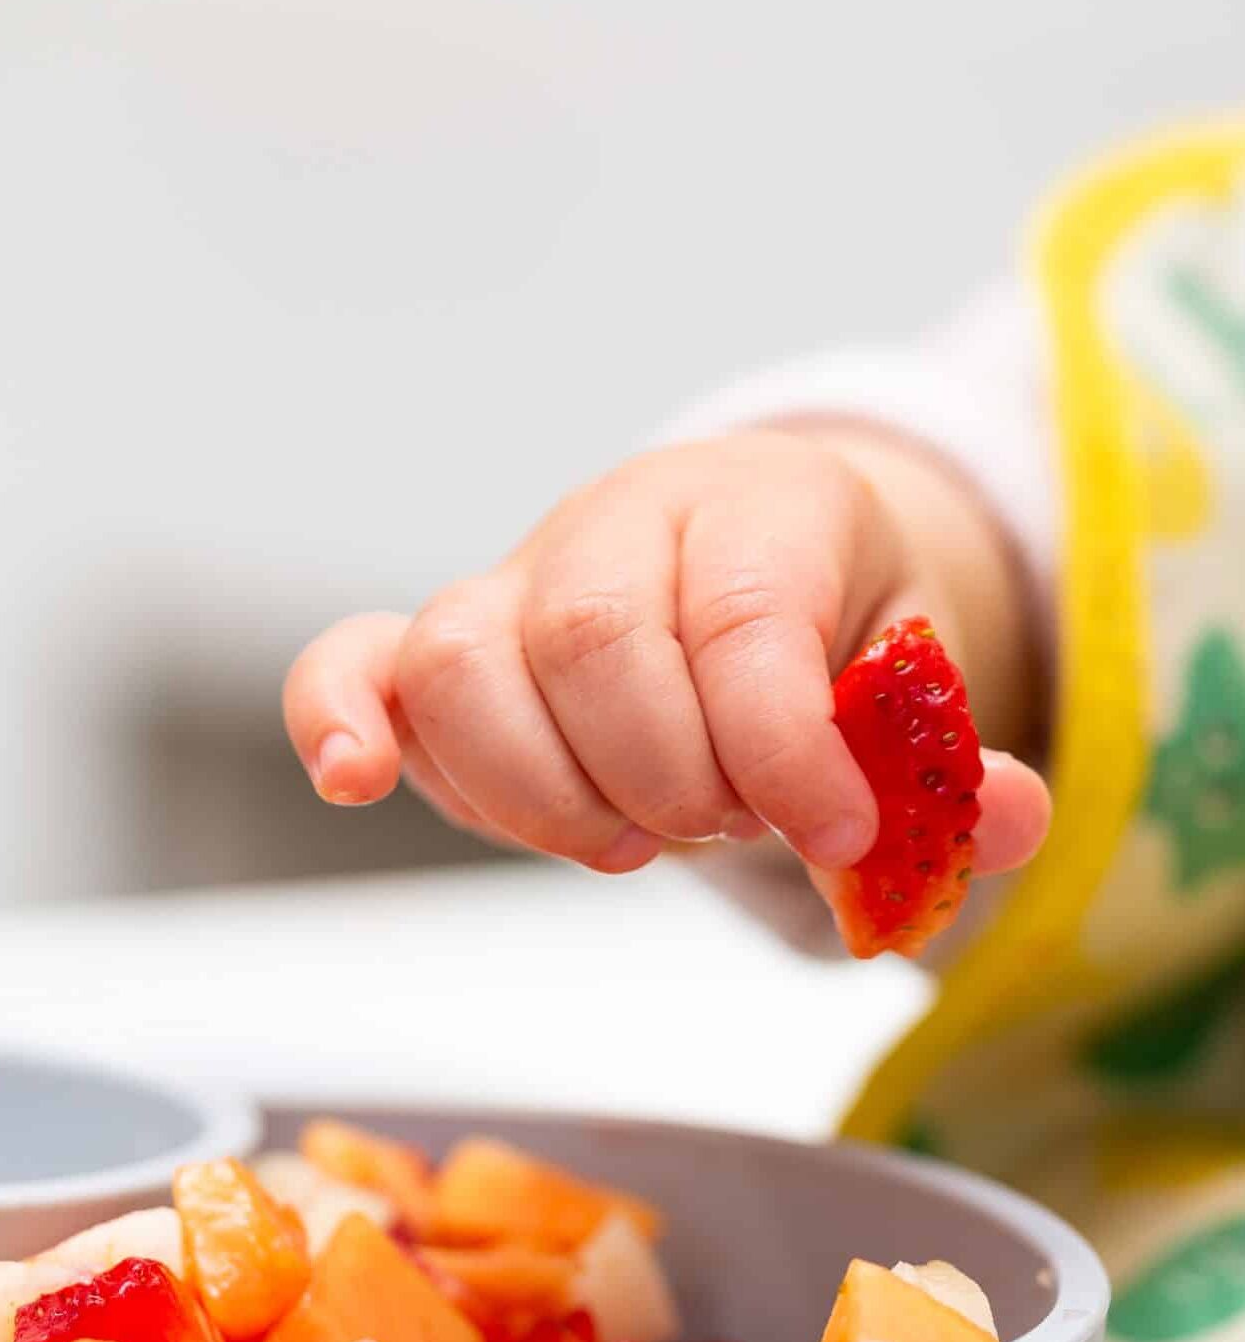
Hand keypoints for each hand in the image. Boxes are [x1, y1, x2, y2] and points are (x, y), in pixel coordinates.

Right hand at [284, 428, 1049, 877]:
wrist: (739, 568)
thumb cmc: (826, 635)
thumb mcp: (914, 685)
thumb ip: (951, 758)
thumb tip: (1004, 821)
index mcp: (761, 504)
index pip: (743, 614)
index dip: (781, 746)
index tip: (833, 835)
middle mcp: (619, 520)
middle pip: (595, 640)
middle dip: (668, 775)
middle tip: (723, 824)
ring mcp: (512, 580)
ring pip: (466, 663)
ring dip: (546, 792)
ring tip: (628, 838)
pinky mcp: (434, 646)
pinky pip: (351, 661)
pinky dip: (337, 720)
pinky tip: (357, 781)